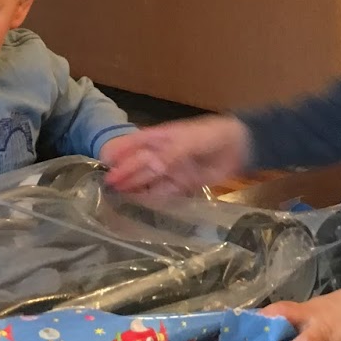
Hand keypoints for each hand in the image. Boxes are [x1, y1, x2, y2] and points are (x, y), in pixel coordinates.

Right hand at [103, 116, 251, 195]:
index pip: (132, 145)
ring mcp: (171, 170)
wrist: (239, 146)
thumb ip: (171, 154)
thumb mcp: (189, 140)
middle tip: (106, 188)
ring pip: (148, 180)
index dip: (117, 154)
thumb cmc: (211, 135)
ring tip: (117, 200)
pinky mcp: (182, 184)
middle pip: (138, 166)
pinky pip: (164, 193)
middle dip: (123, 175)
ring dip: (134, 189)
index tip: (101, 164)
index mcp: (158, 137)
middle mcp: (160, 154)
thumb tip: (151, 166)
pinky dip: (153, 199)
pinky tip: (140, 205)